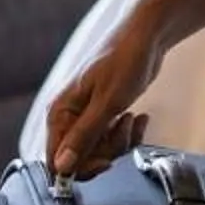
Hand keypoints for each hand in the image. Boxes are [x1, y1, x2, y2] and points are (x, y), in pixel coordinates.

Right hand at [42, 14, 160, 178]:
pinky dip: (129, 134)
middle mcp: (68, 117)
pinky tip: (139, 118)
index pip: (57, 160)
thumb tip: (62, 166)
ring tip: (132, 119)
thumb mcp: (107, 102)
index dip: (82, 166)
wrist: (147, 37)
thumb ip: (84, 136)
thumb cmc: (125, 60)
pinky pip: (113, 140)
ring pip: (100, 151)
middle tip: (123, 130)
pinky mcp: (105, 116)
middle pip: (81, 159)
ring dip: (121, 141)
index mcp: (59, 113)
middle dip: (108, 151)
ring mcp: (87, 117)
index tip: (106, 160)